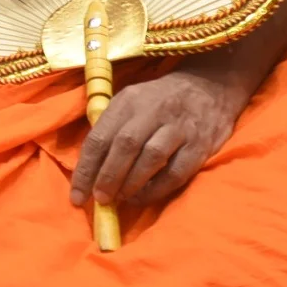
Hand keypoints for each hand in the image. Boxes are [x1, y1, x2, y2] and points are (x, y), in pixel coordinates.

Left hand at [70, 69, 248, 208]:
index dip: (86, 168)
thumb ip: (112, 126)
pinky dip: (157, 189)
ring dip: (131, 183)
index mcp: (129, 100)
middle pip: (125, 145)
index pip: (100, 135)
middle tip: (99, 199)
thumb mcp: (131, 100)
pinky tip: (143, 197)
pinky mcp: (199, 145)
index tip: (77, 194)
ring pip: (151, 157)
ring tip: (119, 199)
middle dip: (108, 177)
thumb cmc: (160, 99)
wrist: (209, 86)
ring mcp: (178, 128)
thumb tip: (89, 166)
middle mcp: (152, 111)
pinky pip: (176, 172)